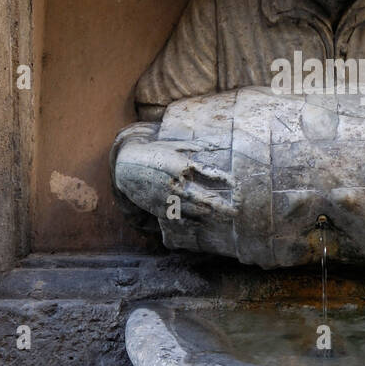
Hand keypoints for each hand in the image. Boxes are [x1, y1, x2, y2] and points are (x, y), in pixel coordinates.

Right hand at [113, 138, 236, 222]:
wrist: (126, 168)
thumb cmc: (155, 153)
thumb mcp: (175, 146)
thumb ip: (197, 146)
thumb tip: (219, 144)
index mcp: (182, 165)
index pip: (209, 174)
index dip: (225, 180)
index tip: (237, 185)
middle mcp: (176, 183)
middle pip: (205, 199)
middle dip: (223, 207)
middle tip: (236, 211)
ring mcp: (168, 198)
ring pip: (195, 211)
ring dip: (211, 214)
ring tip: (224, 216)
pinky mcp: (161, 208)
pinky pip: (181, 218)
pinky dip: (194, 221)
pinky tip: (203, 221)